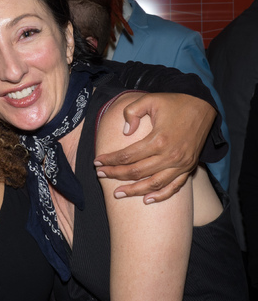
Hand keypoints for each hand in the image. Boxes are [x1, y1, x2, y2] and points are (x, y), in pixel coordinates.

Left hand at [94, 93, 215, 203]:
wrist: (203, 107)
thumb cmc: (174, 103)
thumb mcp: (150, 99)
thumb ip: (132, 112)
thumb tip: (125, 131)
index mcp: (159, 139)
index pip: (128, 156)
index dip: (110, 160)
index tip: (97, 161)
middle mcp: (171, 156)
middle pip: (137, 172)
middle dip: (115, 174)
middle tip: (100, 174)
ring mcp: (181, 164)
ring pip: (153, 184)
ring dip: (134, 190)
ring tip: (117, 193)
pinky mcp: (189, 168)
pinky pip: (174, 187)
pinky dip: (160, 196)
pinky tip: (146, 200)